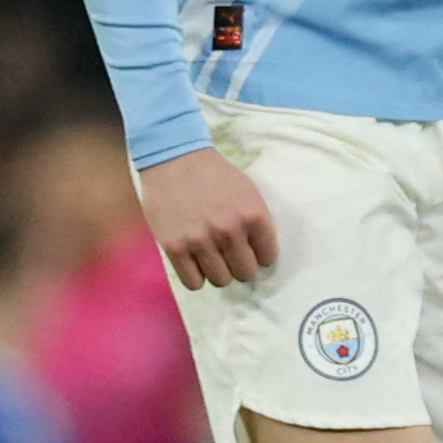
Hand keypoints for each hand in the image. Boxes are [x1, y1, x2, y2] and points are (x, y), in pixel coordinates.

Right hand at [137, 147, 277, 291]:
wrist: (175, 158)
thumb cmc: (215, 175)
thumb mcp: (249, 192)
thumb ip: (257, 223)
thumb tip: (262, 256)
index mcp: (253, 216)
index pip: (268, 257)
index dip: (260, 256)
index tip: (251, 250)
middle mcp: (229, 231)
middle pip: (245, 273)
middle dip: (241, 266)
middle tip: (231, 256)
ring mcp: (201, 241)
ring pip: (221, 280)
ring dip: (219, 272)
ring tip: (212, 258)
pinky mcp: (175, 247)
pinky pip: (193, 283)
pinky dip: (197, 277)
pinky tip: (196, 263)